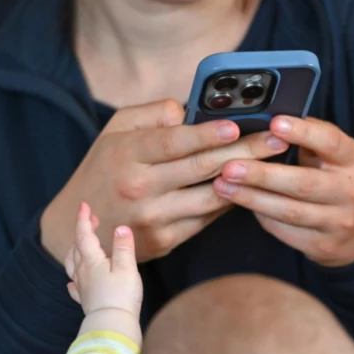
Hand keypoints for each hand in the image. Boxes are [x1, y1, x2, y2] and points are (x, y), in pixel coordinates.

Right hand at [41, 100, 289, 263]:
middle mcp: (141, 188)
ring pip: (211, 197)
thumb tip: (189, 111)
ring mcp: (154, 218)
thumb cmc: (103, 170)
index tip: (237, 124)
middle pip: (202, 168)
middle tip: (278, 140)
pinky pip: (206, 219)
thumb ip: (152, 115)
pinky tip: (250, 187)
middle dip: (247, 151)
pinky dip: (229, 202)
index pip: (174, 142)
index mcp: (128, 155)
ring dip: (247, 180)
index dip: (208, 134)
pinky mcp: (165, 241)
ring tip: (275, 164)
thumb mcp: (114, 132)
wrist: (76, 229)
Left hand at [65, 202, 142, 340]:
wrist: (112, 325)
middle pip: (77, 248)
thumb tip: (121, 227)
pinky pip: (75, 287)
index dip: (83, 219)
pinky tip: (72, 282)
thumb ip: (123, 247)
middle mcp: (83, 272)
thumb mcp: (127, 268)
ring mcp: (82, 287)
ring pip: (72, 265)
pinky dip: (74, 279)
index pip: (84, 235)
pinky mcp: (86, 301)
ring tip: (80, 246)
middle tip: (91, 221)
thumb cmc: (121, 295)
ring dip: (75, 252)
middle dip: (82, 232)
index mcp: (92, 261)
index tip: (84, 206)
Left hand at [213, 116, 353, 267]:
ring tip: (222, 185)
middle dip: (262, 175)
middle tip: (229, 166)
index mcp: (352, 159)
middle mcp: (350, 191)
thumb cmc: (338, 180)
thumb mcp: (336, 155)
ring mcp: (337, 222)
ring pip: (288, 211)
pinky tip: (240, 203)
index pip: (330, 142)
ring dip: (252, 198)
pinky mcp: (322, 245)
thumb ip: (310, 137)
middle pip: (303, 183)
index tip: (274, 123)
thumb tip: (268, 118)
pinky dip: (260, 215)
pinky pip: (284, 230)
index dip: (302, 133)